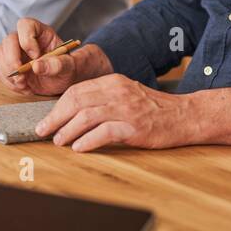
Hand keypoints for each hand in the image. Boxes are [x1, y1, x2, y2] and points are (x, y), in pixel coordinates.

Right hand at [0, 18, 111, 95]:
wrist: (66, 81)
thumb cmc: (70, 69)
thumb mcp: (70, 67)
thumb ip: (57, 64)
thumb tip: (36, 66)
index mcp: (40, 32)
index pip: (25, 25)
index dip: (26, 40)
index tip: (36, 56)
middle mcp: (24, 40)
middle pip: (8, 40)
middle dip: (11, 59)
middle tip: (22, 76)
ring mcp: (15, 53)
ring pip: (0, 55)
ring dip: (9, 73)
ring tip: (25, 84)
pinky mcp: (10, 67)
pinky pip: (1, 72)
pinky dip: (11, 83)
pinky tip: (25, 88)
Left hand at [34, 73, 194, 151]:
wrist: (185, 116)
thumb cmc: (154, 109)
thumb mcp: (126, 95)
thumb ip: (103, 100)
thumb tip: (73, 114)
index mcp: (112, 82)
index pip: (76, 91)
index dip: (57, 107)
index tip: (47, 120)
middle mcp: (117, 92)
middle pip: (76, 102)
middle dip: (55, 118)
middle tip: (44, 131)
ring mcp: (126, 109)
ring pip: (85, 116)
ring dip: (67, 131)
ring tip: (59, 142)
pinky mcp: (134, 127)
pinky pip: (103, 132)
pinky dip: (87, 141)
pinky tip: (79, 148)